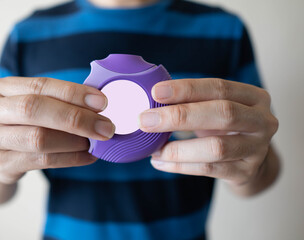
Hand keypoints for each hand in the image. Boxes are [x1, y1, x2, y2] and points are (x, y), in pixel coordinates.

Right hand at [0, 77, 114, 183]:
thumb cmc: (24, 122)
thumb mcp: (34, 104)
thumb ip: (59, 101)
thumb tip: (99, 105)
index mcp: (1, 88)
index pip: (40, 85)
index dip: (73, 92)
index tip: (102, 101)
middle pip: (34, 109)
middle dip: (76, 118)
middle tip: (106, 127)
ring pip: (39, 138)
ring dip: (75, 140)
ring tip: (96, 141)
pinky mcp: (2, 164)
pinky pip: (43, 161)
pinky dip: (72, 158)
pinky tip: (88, 156)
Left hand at [139, 78, 277, 185]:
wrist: (248, 160)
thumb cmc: (224, 127)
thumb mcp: (215, 108)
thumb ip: (192, 102)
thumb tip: (151, 100)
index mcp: (254, 97)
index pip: (219, 87)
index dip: (186, 89)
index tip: (156, 92)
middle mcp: (262, 121)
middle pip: (223, 114)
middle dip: (179, 116)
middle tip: (145, 120)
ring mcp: (257, 149)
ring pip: (216, 148)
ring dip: (178, 149)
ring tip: (153, 149)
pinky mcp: (245, 172)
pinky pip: (209, 169)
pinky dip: (180, 166)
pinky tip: (160, 162)